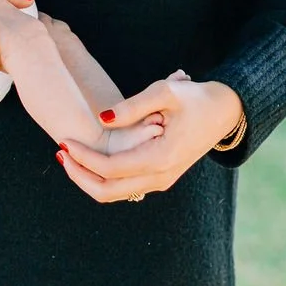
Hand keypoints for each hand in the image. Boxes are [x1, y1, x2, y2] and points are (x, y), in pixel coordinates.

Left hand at [55, 72, 243, 202]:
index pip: (110, 169)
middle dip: (79, 175)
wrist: (226, 111)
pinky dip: (103, 176)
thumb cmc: (195, 97)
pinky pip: (124, 185)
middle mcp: (160, 177)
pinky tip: (89, 156)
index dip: (83, 157)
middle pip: (107, 192)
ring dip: (89, 178)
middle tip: (60, 152)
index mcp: (161, 158)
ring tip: (69, 154)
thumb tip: (101, 119)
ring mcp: (161, 180)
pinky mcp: (160, 177)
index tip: (64, 141)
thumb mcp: (165, 92)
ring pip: (115, 193)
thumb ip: (132, 106)